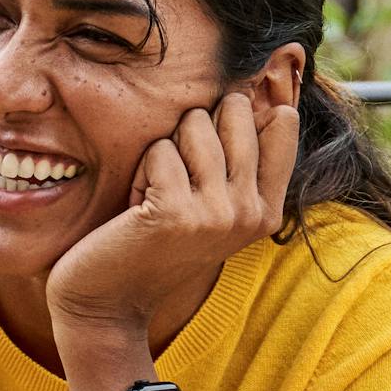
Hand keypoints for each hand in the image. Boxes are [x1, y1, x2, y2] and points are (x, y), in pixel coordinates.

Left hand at [43, 91, 301, 390]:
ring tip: (154, 194)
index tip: (208, 150)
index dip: (241, 113)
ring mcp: (218, 214)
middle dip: (193, 130)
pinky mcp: (176, 212)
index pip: (282, 122)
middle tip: (175, 180)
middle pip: (234, 110)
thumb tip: (256, 88)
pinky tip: (136, 210)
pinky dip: (140, 171)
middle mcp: (251, 212)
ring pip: (194, 123)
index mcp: (267, 210)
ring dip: (163, 152)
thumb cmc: (152, 244)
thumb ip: (239, 159)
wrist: (108, 303)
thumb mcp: (210, 205)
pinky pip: (158, 150)